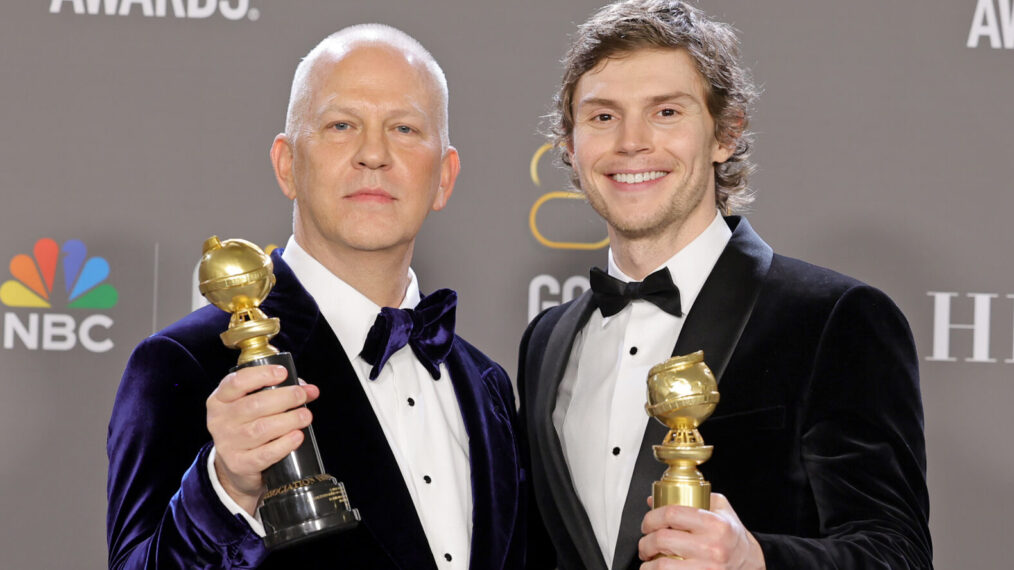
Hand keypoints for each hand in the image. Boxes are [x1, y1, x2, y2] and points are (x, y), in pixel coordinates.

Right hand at [206, 365, 319, 515]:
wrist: (236, 465)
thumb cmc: (249, 426)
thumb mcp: (253, 405)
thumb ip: (278, 392)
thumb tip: (309, 390)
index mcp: (220, 400)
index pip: (237, 382)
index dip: (261, 375)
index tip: (283, 373)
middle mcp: (219, 420)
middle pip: (254, 405)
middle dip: (284, 397)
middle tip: (302, 395)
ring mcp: (227, 444)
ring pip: (261, 429)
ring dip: (289, 420)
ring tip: (305, 416)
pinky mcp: (239, 464)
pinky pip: (264, 454)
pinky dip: (284, 444)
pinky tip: (297, 436)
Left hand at [638, 493, 764, 568]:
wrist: (750, 562)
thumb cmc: (732, 535)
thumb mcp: (720, 508)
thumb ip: (691, 497)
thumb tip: (654, 501)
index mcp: (714, 524)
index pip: (672, 514)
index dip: (651, 517)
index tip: (647, 523)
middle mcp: (712, 547)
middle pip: (663, 539)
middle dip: (645, 542)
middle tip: (645, 543)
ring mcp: (708, 568)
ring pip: (663, 566)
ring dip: (648, 564)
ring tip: (649, 559)